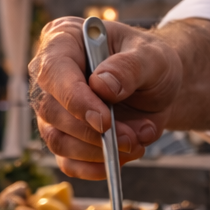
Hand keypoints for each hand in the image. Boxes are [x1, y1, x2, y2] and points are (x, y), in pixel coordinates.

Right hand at [29, 18, 182, 178]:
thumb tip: (101, 85)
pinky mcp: (66, 137)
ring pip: (57, 141)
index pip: (53, 72)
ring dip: (97, 152)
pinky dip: (94, 168)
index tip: (104, 121)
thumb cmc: (149, 61)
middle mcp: (51, 77)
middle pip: (51, 112)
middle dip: (92, 133)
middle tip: (130, 139)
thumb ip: (130, 67)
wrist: (158, 84)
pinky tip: (120, 159)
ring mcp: (55, 109)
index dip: (75, 100)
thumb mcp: (152, 55)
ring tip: (135, 144)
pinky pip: (67, 162)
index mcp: (64, 41)